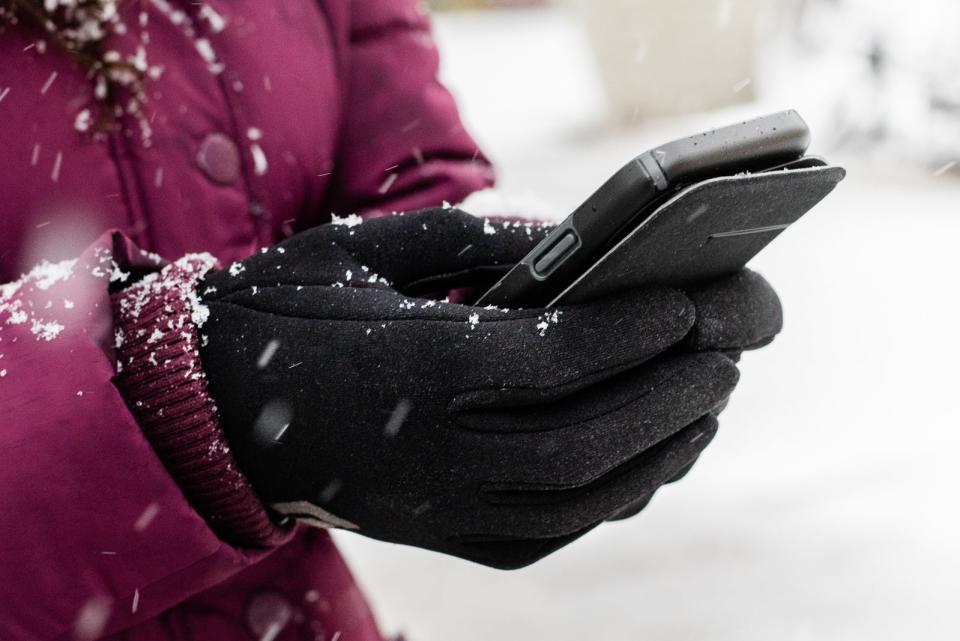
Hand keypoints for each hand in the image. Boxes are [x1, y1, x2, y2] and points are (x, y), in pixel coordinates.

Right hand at [197, 208, 778, 567]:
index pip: (549, 359)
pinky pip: (543, 534)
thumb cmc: (284, 311)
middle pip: (581, 442)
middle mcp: (426, 452)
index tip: (692, 301)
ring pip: (573, 502)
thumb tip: (575, 240)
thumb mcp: (365, 250)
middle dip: (670, 398)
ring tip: (707, 406)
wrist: (212, 408)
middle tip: (730, 356)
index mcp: (404, 367)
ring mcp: (432, 507)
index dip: (633, 332)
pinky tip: (647, 462)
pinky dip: (608, 500)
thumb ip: (473, 240)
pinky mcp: (436, 535)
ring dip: (656, 455)